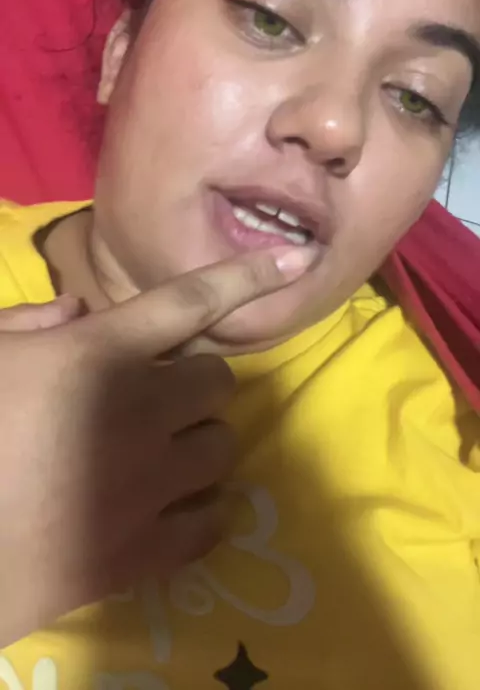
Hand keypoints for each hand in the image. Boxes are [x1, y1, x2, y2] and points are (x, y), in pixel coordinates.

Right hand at [0, 246, 312, 644]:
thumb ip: (29, 322)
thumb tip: (77, 312)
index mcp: (97, 355)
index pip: (188, 302)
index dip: (245, 277)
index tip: (293, 260)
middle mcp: (140, 412)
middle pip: (218, 381)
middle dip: (196, 381)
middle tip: (159, 396)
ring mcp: (149, 486)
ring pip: (223, 447)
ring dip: (198, 441)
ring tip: (161, 454)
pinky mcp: (144, 551)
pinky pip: (212, 522)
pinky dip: (200, 509)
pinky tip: (172, 508)